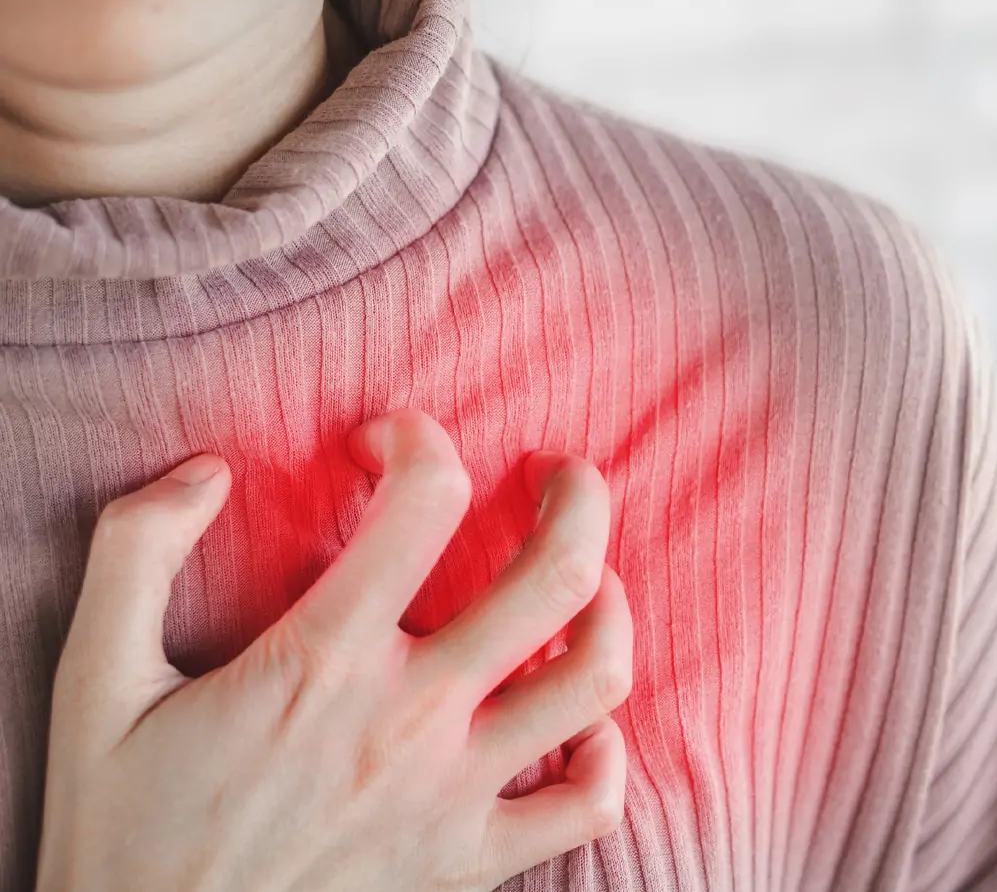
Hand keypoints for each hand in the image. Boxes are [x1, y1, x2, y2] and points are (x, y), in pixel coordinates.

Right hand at [34, 410, 632, 891]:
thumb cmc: (120, 832)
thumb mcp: (92, 683)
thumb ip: (134, 555)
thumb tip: (205, 472)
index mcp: (324, 659)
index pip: (426, 501)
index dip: (417, 439)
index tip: (387, 442)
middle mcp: (412, 718)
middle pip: (556, 576)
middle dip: (575, 499)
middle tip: (556, 474)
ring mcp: (455, 794)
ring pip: (596, 679)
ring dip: (611, 610)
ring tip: (588, 582)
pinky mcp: (472, 863)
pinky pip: (588, 804)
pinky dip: (606, 753)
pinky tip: (579, 723)